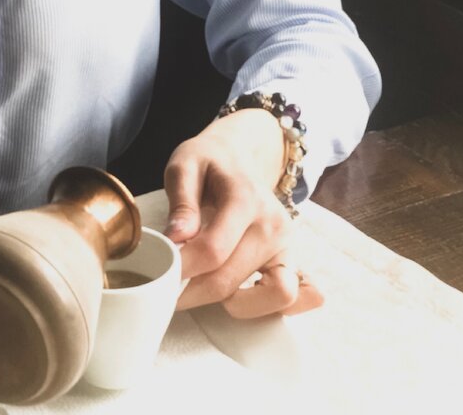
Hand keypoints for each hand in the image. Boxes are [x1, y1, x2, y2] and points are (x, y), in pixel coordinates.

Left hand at [163, 108, 322, 316]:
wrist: (240, 156)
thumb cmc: (209, 163)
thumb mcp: (185, 165)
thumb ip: (181, 201)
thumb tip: (176, 239)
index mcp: (245, 198)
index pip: (213, 250)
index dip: (181, 269)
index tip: (161, 272)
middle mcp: (273, 224)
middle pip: (230, 280)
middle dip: (194, 291)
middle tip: (172, 286)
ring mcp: (287, 245)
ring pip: (270, 297)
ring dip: (235, 304)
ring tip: (207, 286)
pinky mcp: (292, 259)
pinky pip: (300, 296)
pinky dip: (273, 305)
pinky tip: (243, 297)